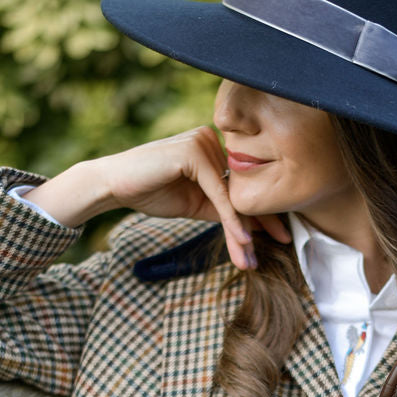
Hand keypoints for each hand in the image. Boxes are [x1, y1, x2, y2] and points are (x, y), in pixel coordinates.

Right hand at [25, 127, 290, 270]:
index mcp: (214, 148)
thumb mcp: (195, 203)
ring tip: (252, 257)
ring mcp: (203, 142)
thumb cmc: (150, 191)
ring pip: (232, 195)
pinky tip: (241, 240)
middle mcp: (212, 139)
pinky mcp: (193, 151)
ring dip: (243, 229)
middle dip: (261, 221)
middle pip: (243, 189)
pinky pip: (219, 193)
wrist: (112, 185)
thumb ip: (223, 209)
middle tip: (284, 243)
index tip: (281, 235)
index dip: (264, 210)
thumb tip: (255, 226)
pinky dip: (230, 219)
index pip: (244, 184)